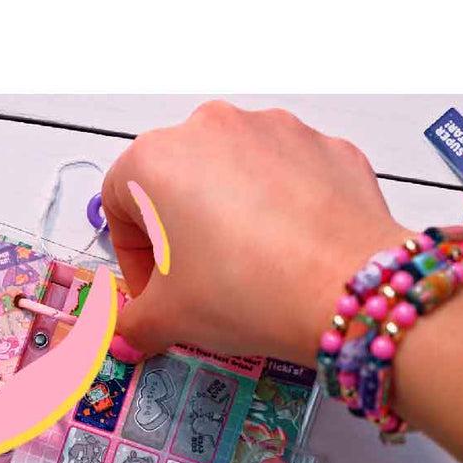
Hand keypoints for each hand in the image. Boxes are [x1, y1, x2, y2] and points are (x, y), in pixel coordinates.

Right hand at [101, 101, 410, 365]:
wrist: (345, 290)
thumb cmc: (243, 291)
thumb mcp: (168, 318)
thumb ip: (133, 324)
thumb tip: (128, 334)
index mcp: (156, 158)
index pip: (118, 202)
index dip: (130, 254)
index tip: (152, 289)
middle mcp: (211, 127)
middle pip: (175, 180)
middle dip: (178, 229)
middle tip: (196, 279)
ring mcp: (275, 129)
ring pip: (233, 172)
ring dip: (229, 213)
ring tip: (247, 267)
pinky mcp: (325, 145)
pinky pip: (288, 174)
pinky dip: (281, 206)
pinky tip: (289, 251)